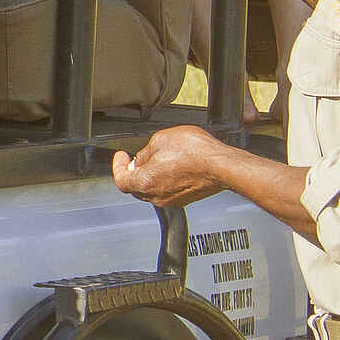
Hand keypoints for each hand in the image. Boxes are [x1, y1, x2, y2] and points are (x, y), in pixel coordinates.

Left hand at [111, 125, 228, 206]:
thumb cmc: (195, 153)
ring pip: (151, 190)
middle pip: (135, 187)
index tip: (121, 156)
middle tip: (135, 158)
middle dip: (133, 171)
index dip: (117, 166)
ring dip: (149, 176)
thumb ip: (145, 152)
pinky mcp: (185, 198)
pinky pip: (166, 191)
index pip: (120, 180)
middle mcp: (157, 195)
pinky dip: (164, 180)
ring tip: (157, 160)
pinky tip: (172, 167)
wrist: (222, 165)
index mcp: (145, 182)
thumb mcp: (160, 140)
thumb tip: (142, 158)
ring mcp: (172, 199)